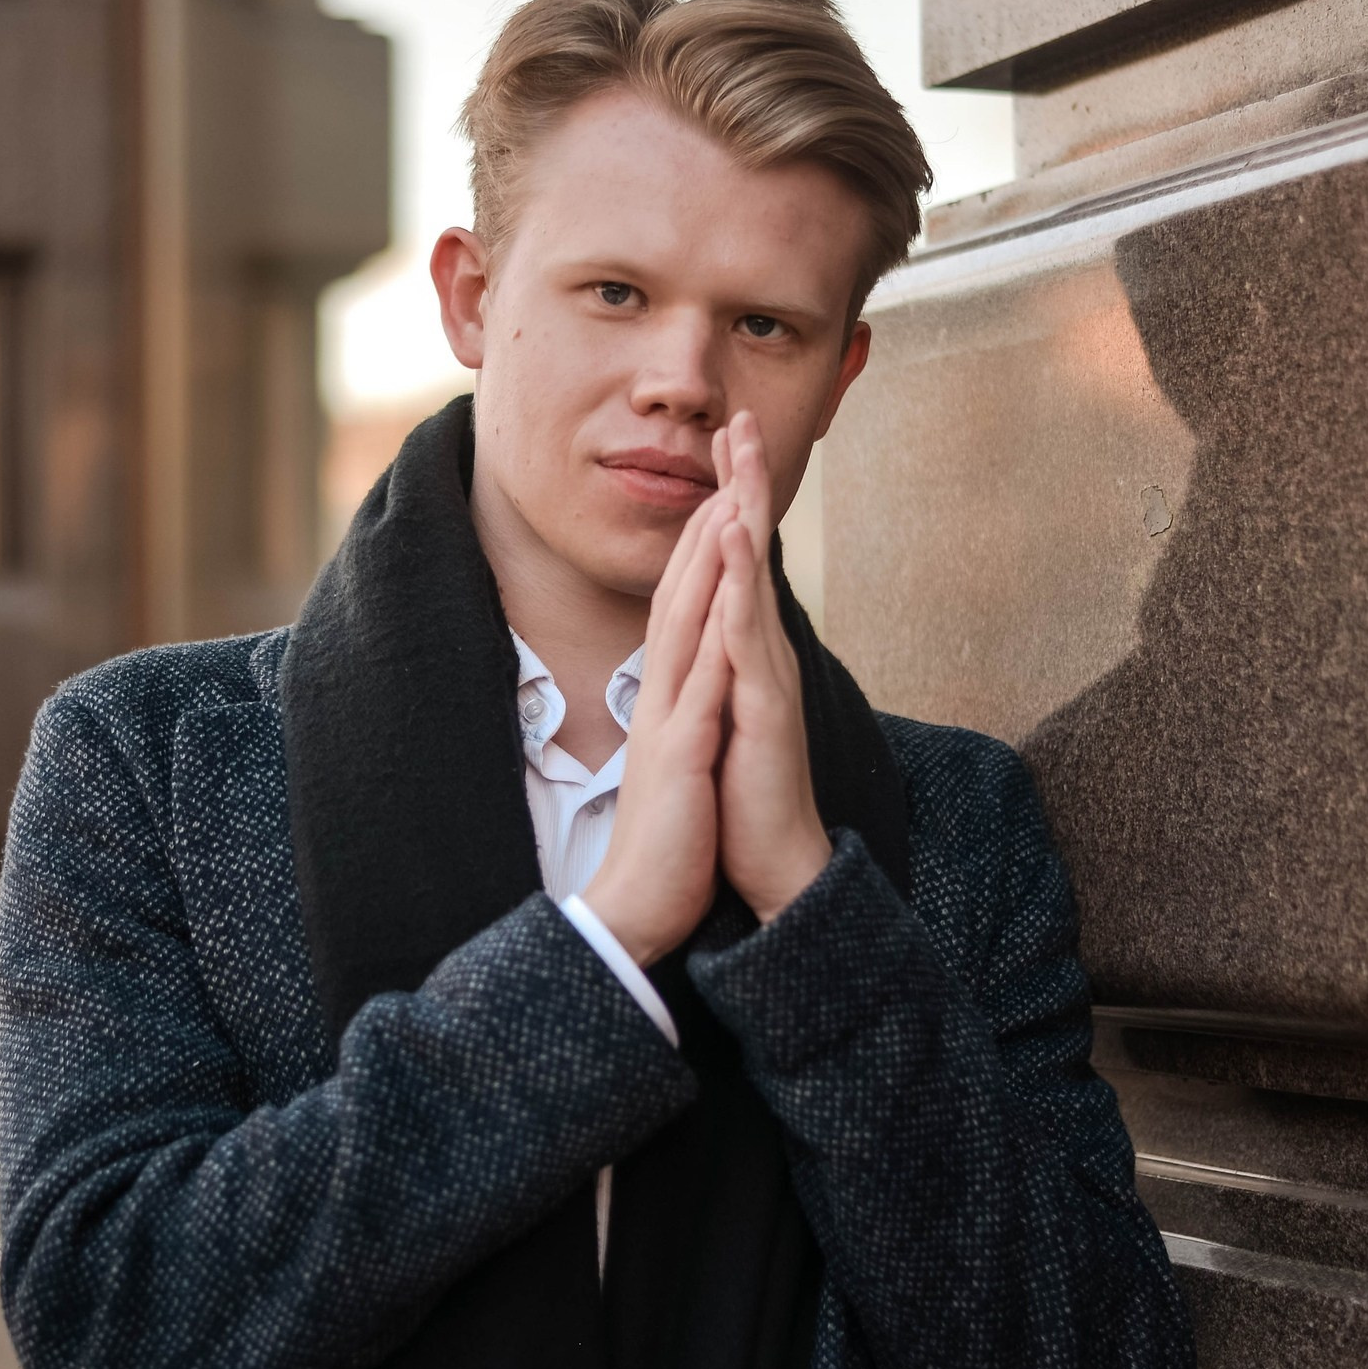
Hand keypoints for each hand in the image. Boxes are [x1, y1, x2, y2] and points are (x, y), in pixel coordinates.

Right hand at [582, 493, 733, 964]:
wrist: (638, 908)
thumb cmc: (667, 844)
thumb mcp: (680, 767)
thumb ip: (683, 723)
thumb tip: (693, 698)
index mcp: (666, 699)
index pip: (683, 608)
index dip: (702, 546)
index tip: (722, 490)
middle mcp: (662, 695)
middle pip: (680, 593)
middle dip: (704, 523)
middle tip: (724, 460)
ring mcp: (668, 718)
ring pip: (687, 621)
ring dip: (706, 558)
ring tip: (727, 495)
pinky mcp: (682, 749)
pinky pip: (699, 678)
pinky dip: (713, 629)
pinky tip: (729, 593)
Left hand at [711, 413, 834, 923]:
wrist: (773, 864)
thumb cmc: (744, 794)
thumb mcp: (722, 715)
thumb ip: (719, 670)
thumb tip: (709, 631)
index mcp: (743, 653)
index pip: (734, 564)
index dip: (727, 501)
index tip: (720, 445)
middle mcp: (760, 652)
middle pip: (752, 552)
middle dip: (745, 482)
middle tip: (738, 417)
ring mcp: (765, 674)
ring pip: (753, 577)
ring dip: (746, 511)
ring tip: (739, 453)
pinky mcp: (764, 704)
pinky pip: (747, 631)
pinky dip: (739, 579)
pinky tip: (733, 537)